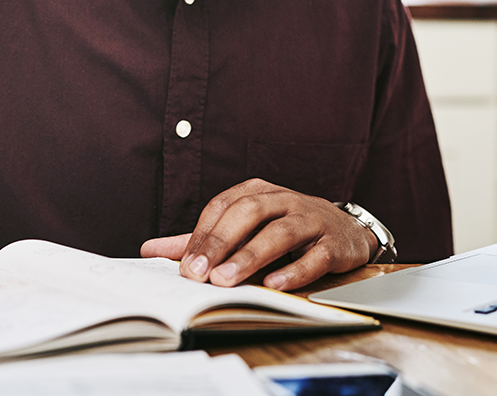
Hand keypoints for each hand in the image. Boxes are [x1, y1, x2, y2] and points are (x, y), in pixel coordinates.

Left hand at [140, 178, 375, 289]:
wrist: (346, 231)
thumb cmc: (287, 228)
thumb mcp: (245, 228)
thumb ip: (202, 239)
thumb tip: (150, 249)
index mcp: (259, 192)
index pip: (224, 206)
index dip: (203, 235)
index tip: (186, 265)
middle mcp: (285, 200)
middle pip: (249, 213)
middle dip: (221, 243)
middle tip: (200, 273)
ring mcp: (312, 220)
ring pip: (281, 233)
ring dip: (252, 256)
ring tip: (228, 279)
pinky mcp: (334, 244)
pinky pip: (315, 256)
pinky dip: (294, 270)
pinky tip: (274, 285)